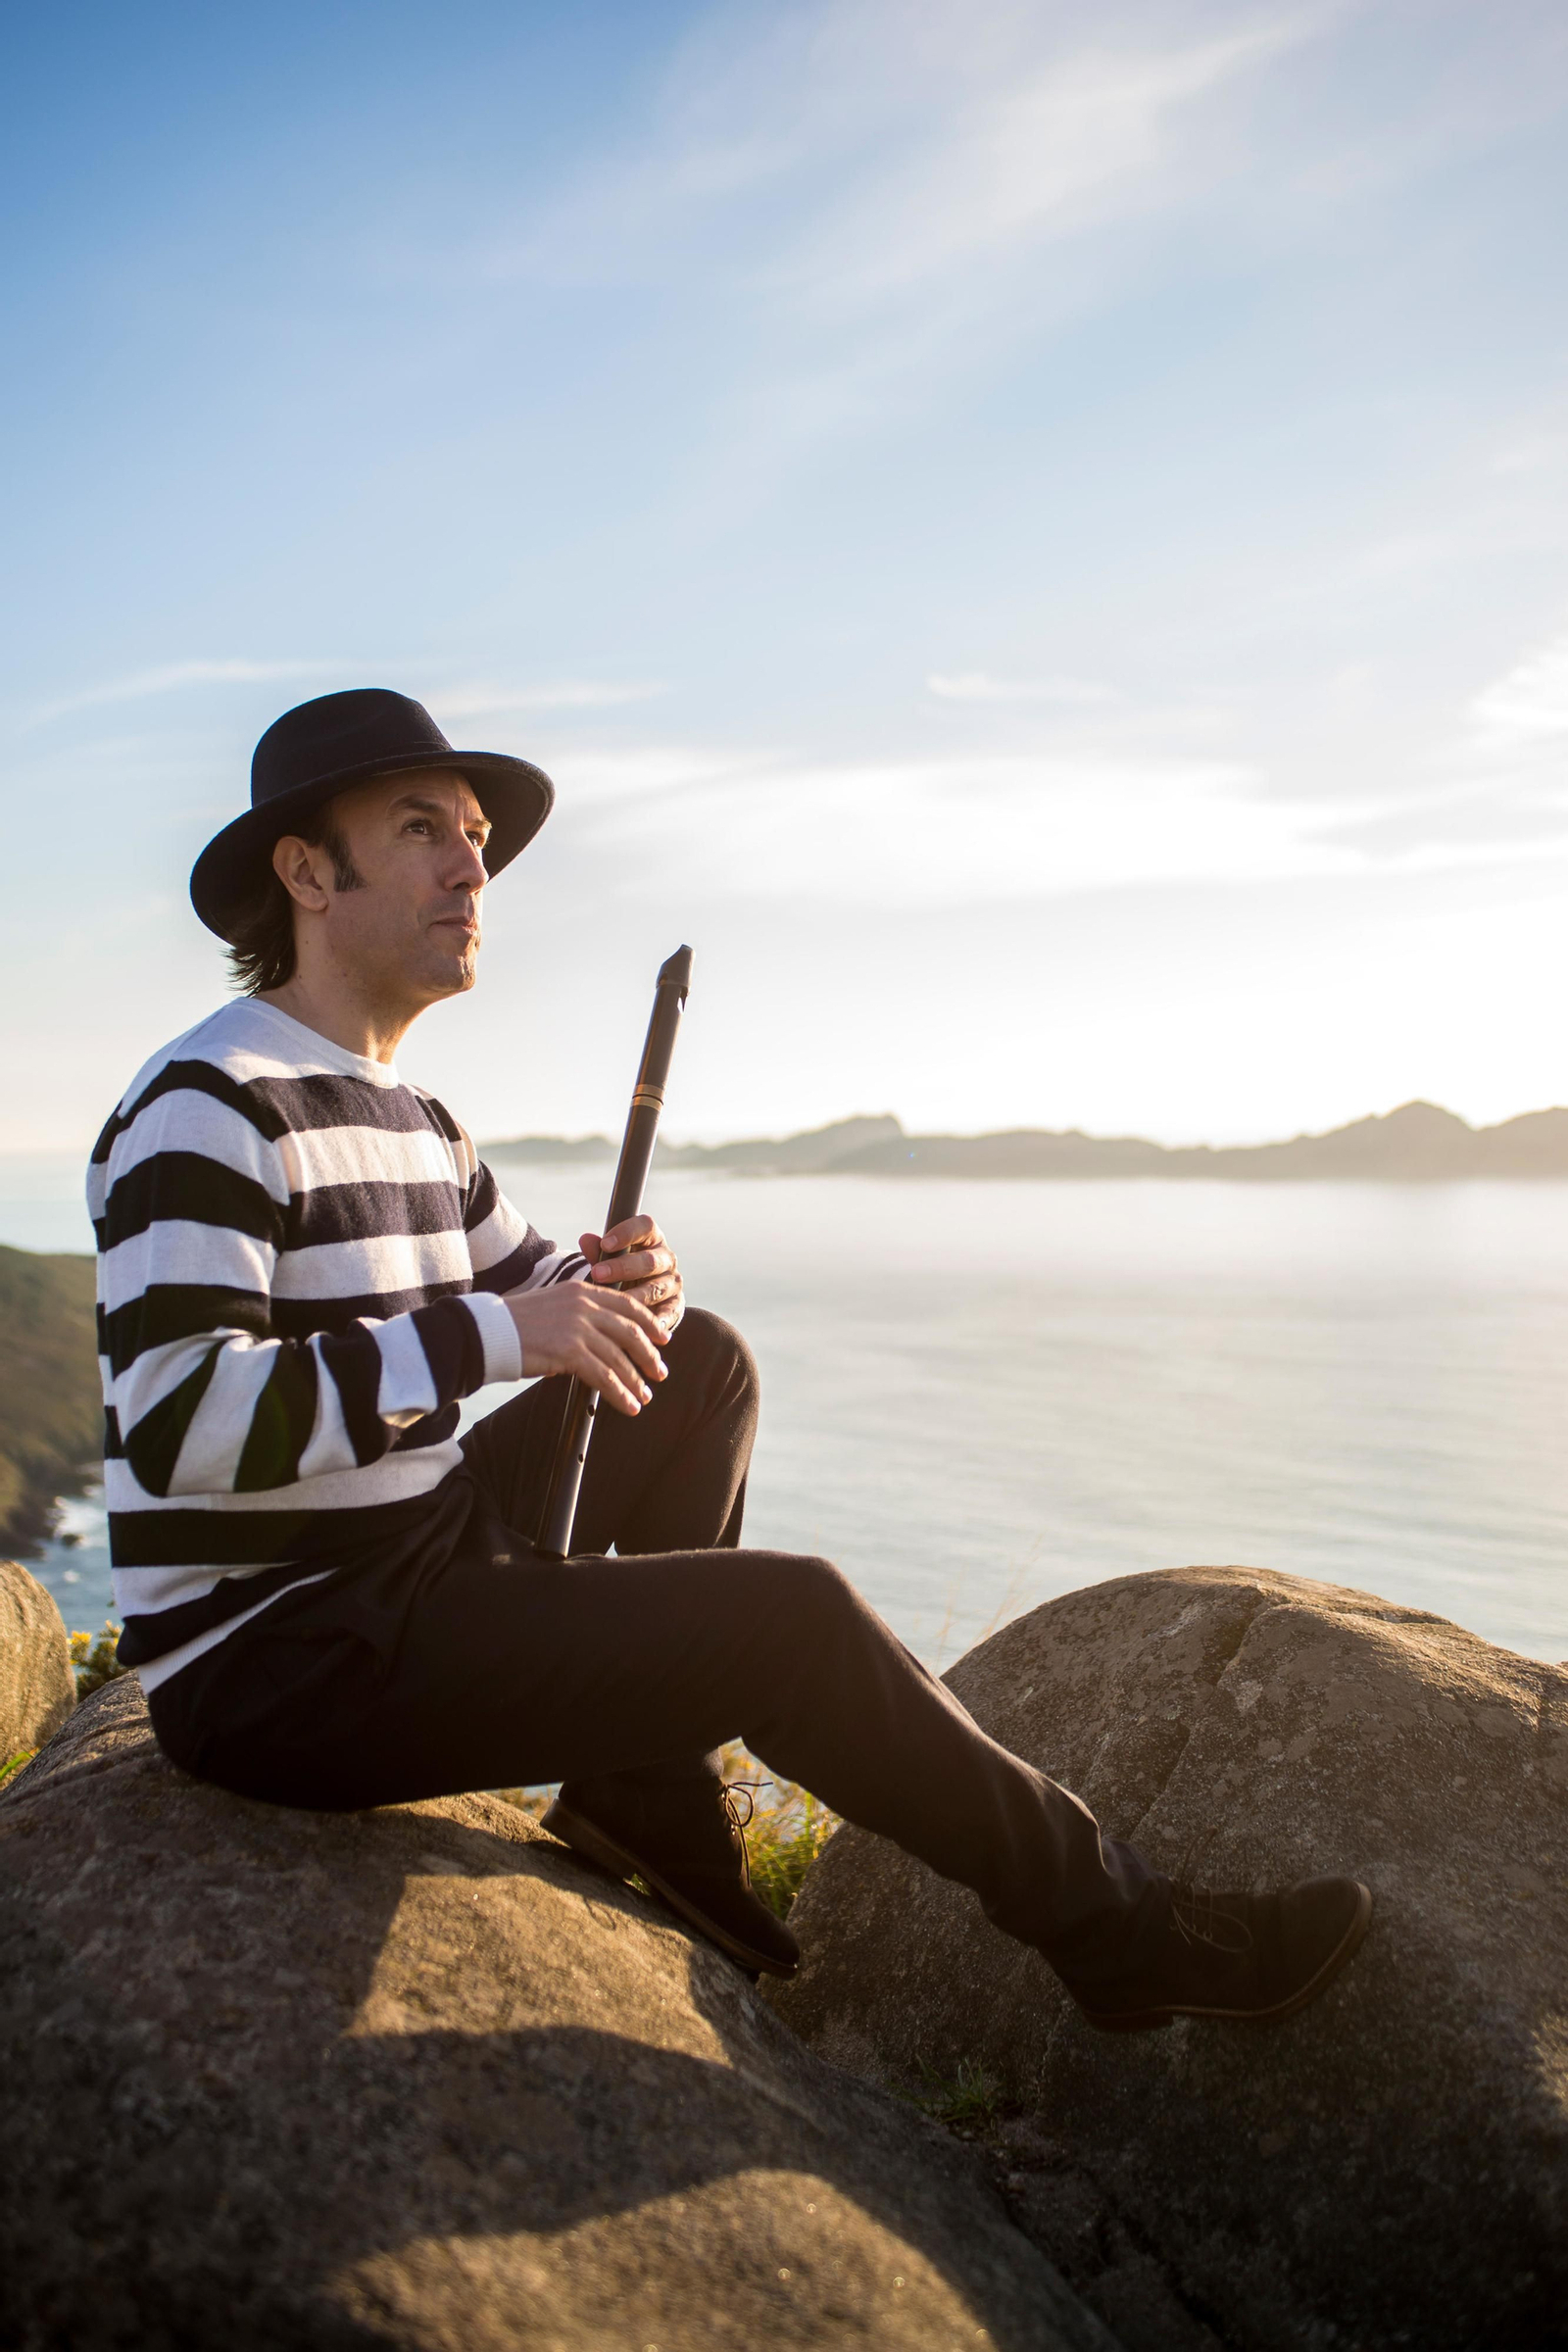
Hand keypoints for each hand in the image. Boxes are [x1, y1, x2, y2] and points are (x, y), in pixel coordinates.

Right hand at [502, 1280, 667, 1416]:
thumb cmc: (513, 1324)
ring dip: (635, 1380)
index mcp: (581, 1290)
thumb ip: (576, 1316)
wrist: (488, 1332)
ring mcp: (578, 1327)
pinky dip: (620, 1394)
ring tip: (644, 1396)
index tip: (663, 1336)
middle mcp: (584, 1305)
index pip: (627, 1304)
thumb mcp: (551, 1307)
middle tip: (660, 1372)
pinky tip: (629, 1406)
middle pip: (630, 1331)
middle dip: (649, 1354)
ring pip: (619, 1358)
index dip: (649, 1322)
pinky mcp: (570, 1351)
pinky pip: (605, 1376)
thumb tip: (596, 1343)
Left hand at [580, 1212, 684, 1336]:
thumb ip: (598, 1252)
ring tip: (613, 1301)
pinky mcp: (676, 1305)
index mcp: (651, 1239)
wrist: (638, 1299)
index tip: (605, 1243)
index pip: (645, 1226)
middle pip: (650, 1260)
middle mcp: (666, 1258)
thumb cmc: (621, 1273)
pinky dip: (657, 1319)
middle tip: (597, 1274)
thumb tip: (585, 1239)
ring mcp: (673, 1282)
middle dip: (622, 1267)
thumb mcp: (608, 1260)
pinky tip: (640, 1324)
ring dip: (634, 1295)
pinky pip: (669, 1312)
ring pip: (656, 1287)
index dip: (626, 1233)